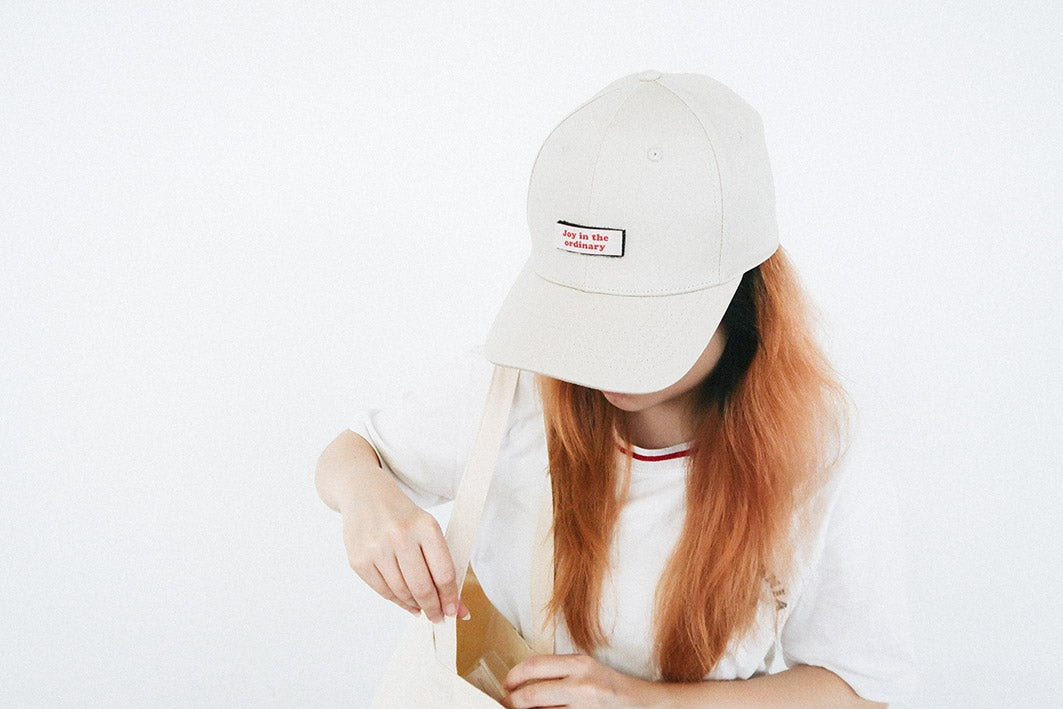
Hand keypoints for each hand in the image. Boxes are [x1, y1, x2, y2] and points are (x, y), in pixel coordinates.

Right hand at [341, 484, 469, 622]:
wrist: (364, 494)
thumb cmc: (401, 514)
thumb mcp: (427, 528)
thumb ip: (442, 564)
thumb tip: (456, 604)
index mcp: (425, 526)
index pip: (443, 572)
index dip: (451, 597)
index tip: (454, 610)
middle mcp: (400, 536)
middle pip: (422, 587)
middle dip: (433, 608)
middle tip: (438, 616)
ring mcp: (377, 548)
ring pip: (402, 592)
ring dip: (415, 606)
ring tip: (422, 608)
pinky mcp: (359, 559)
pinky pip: (382, 591)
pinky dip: (397, 601)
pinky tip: (406, 602)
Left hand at [501, 653, 651, 707]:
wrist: (645, 705)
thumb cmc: (613, 687)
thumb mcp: (587, 670)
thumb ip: (559, 673)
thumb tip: (524, 683)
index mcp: (580, 664)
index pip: (534, 666)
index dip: (514, 676)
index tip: (506, 684)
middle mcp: (581, 685)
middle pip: (531, 694)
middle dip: (513, 702)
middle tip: (507, 704)